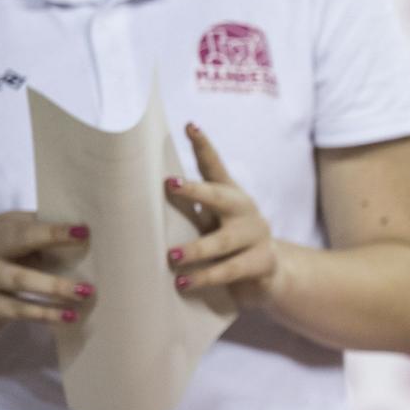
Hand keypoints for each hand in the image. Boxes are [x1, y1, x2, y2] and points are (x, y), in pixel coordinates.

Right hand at [0, 211, 91, 329]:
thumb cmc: (4, 262)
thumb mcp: (15, 245)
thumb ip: (41, 238)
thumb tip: (87, 237)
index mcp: (1, 228)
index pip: (30, 224)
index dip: (56, 228)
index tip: (85, 231)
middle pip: (19, 242)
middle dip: (52, 242)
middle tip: (85, 245)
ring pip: (20, 280)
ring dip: (55, 286)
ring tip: (85, 292)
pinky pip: (18, 310)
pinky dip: (45, 313)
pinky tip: (69, 316)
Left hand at [164, 123, 281, 308]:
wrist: (270, 274)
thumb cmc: (228, 245)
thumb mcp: (211, 224)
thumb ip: (189, 212)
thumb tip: (138, 202)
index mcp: (231, 195)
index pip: (216, 166)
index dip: (203, 146)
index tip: (189, 126)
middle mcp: (245, 210)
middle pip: (221, 196)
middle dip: (195, 190)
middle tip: (170, 184)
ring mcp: (256, 236)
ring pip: (222, 240)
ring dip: (195, 248)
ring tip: (170, 256)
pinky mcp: (261, 262)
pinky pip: (230, 269)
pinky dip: (206, 277)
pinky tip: (184, 283)